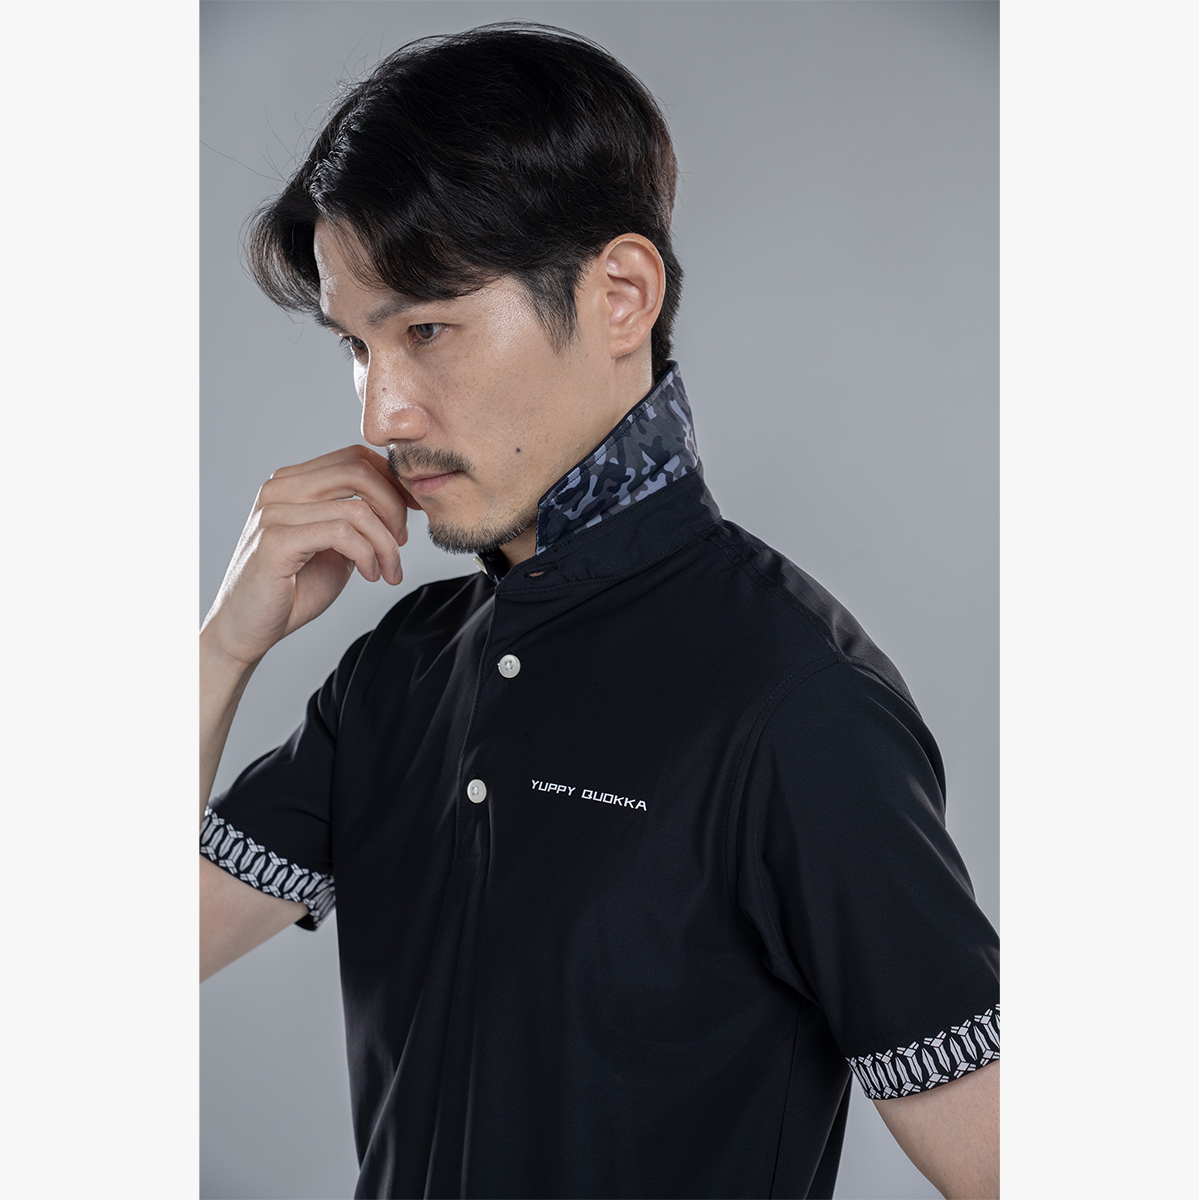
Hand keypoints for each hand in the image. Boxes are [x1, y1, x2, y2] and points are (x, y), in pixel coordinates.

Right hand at [201, 444, 419, 668]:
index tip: (411, 512)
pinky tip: (370, 575)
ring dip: (385, 543)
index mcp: (292, 482)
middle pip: (358, 471)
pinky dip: (367, 555)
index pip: (354, 458)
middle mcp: (279, 489)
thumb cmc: (292, 588)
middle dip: (394, 507)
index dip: (392, 481)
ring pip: (356, 508)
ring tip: (388, 568)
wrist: (247, 628)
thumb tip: (401, 501)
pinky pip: (341, 533)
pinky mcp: (276, 541)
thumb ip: (358, 518)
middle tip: (401, 540)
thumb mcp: (335, 545)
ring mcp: (274, 512)